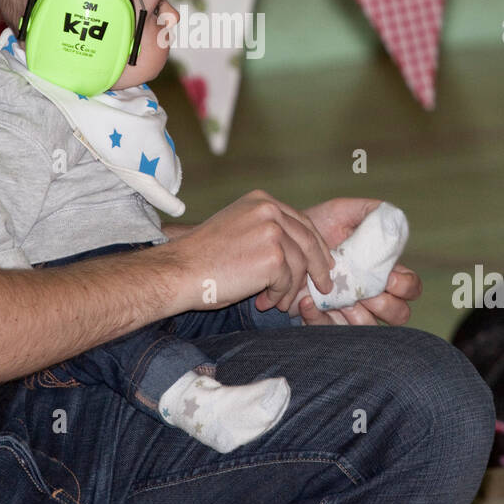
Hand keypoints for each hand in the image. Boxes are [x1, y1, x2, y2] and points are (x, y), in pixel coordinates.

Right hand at [172, 190, 335, 313]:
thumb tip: (295, 251)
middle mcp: (269, 210)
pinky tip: (264, 302)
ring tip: (278, 303)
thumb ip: (264, 230)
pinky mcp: (274, 257)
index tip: (322, 262)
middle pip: (308, 240)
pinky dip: (279, 296)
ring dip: (290, 289)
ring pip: (300, 265)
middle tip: (323, 285)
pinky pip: (288, 282)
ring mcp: (273, 232)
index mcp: (260, 200)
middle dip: (318, 266)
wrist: (180, 270)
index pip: (300, 221)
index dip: (315, 244)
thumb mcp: (236, 228)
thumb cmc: (202, 256)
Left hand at [293, 197, 421, 326]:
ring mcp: (348, 310)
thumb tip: (392, 219)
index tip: (389, 276)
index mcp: (381, 270)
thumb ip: (370, 212)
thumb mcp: (343, 213)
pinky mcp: (322, 319)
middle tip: (367, 292)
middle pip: (399, 314)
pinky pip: (328, 329)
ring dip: (358, 315)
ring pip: (368, 327)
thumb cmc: (318, 227)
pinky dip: (319, 317)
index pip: (410, 287)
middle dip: (388, 306)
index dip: (406, 285)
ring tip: (338, 297)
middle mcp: (370, 294)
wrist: (284, 241)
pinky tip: (307, 301)